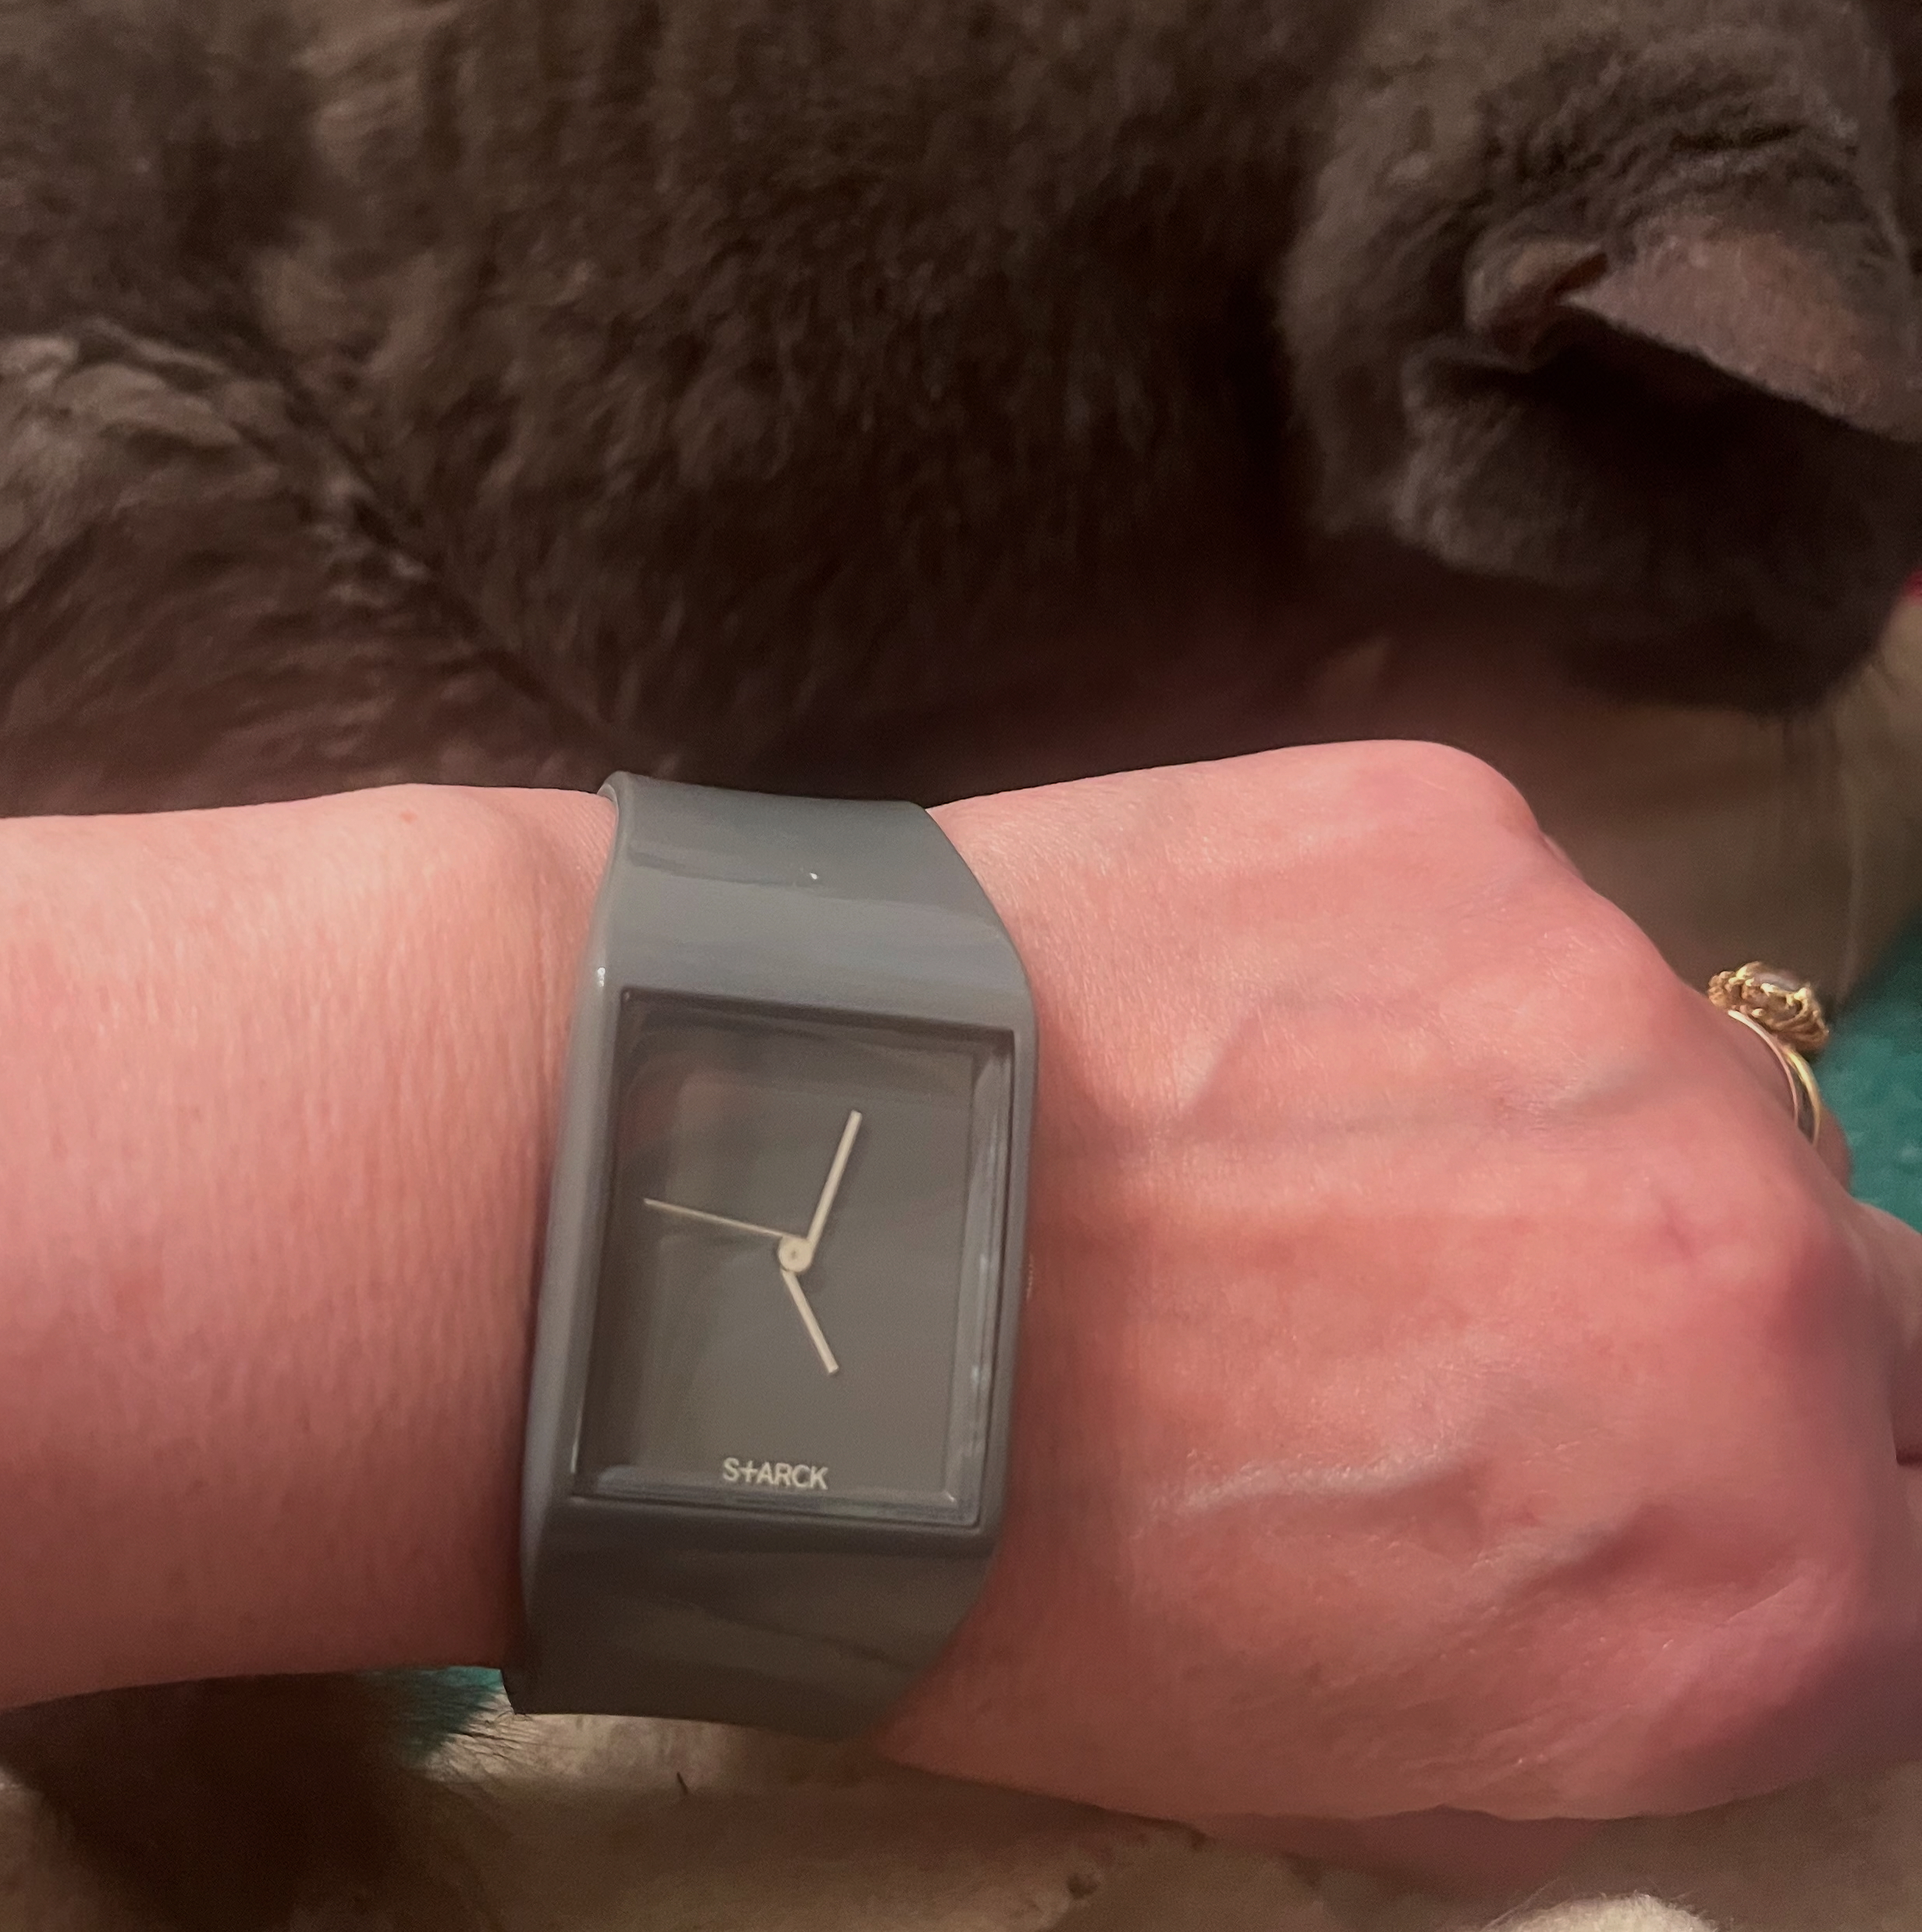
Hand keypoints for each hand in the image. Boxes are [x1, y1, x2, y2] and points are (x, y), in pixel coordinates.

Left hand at [878, 744, 1921, 1883]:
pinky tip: (1218, 1022)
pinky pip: (1495, 922)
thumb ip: (1577, 1683)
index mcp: (1753, 1578)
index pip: (1896, 1567)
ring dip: (1537, 1130)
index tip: (1626, 1492)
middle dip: (1698, 1333)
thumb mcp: (1327, 1751)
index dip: (1754, 1534)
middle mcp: (1759, 1280)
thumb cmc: (1005, 1554)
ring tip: (1283, 1148)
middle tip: (1469, 1312)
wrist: (767, 1232)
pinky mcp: (1453, 824)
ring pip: (1657, 1084)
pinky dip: (1397, 975)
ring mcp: (1610, 1008)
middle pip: (1854, 1312)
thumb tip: (1661, 1605)